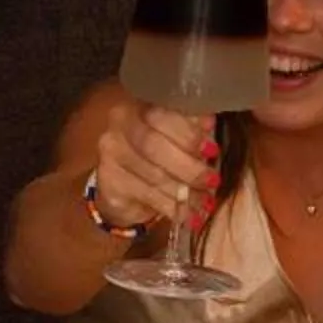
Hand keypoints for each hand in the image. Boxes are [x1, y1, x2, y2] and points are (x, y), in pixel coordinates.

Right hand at [91, 99, 218, 229]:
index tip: (212, 150)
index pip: (161, 115)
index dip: (188, 133)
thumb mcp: (177, 137)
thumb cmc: (159, 155)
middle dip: (188, 166)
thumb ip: (191, 128)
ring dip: (185, 192)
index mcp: (139, 106)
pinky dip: (173, 208)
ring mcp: (110, 154)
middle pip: (153, 145)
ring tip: (206, 203)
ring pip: (152, 175)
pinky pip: (147, 196)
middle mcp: (119, 126)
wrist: (125, 186)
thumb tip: (209, 123)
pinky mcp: (110, 182)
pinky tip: (190, 216)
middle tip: (212, 180)